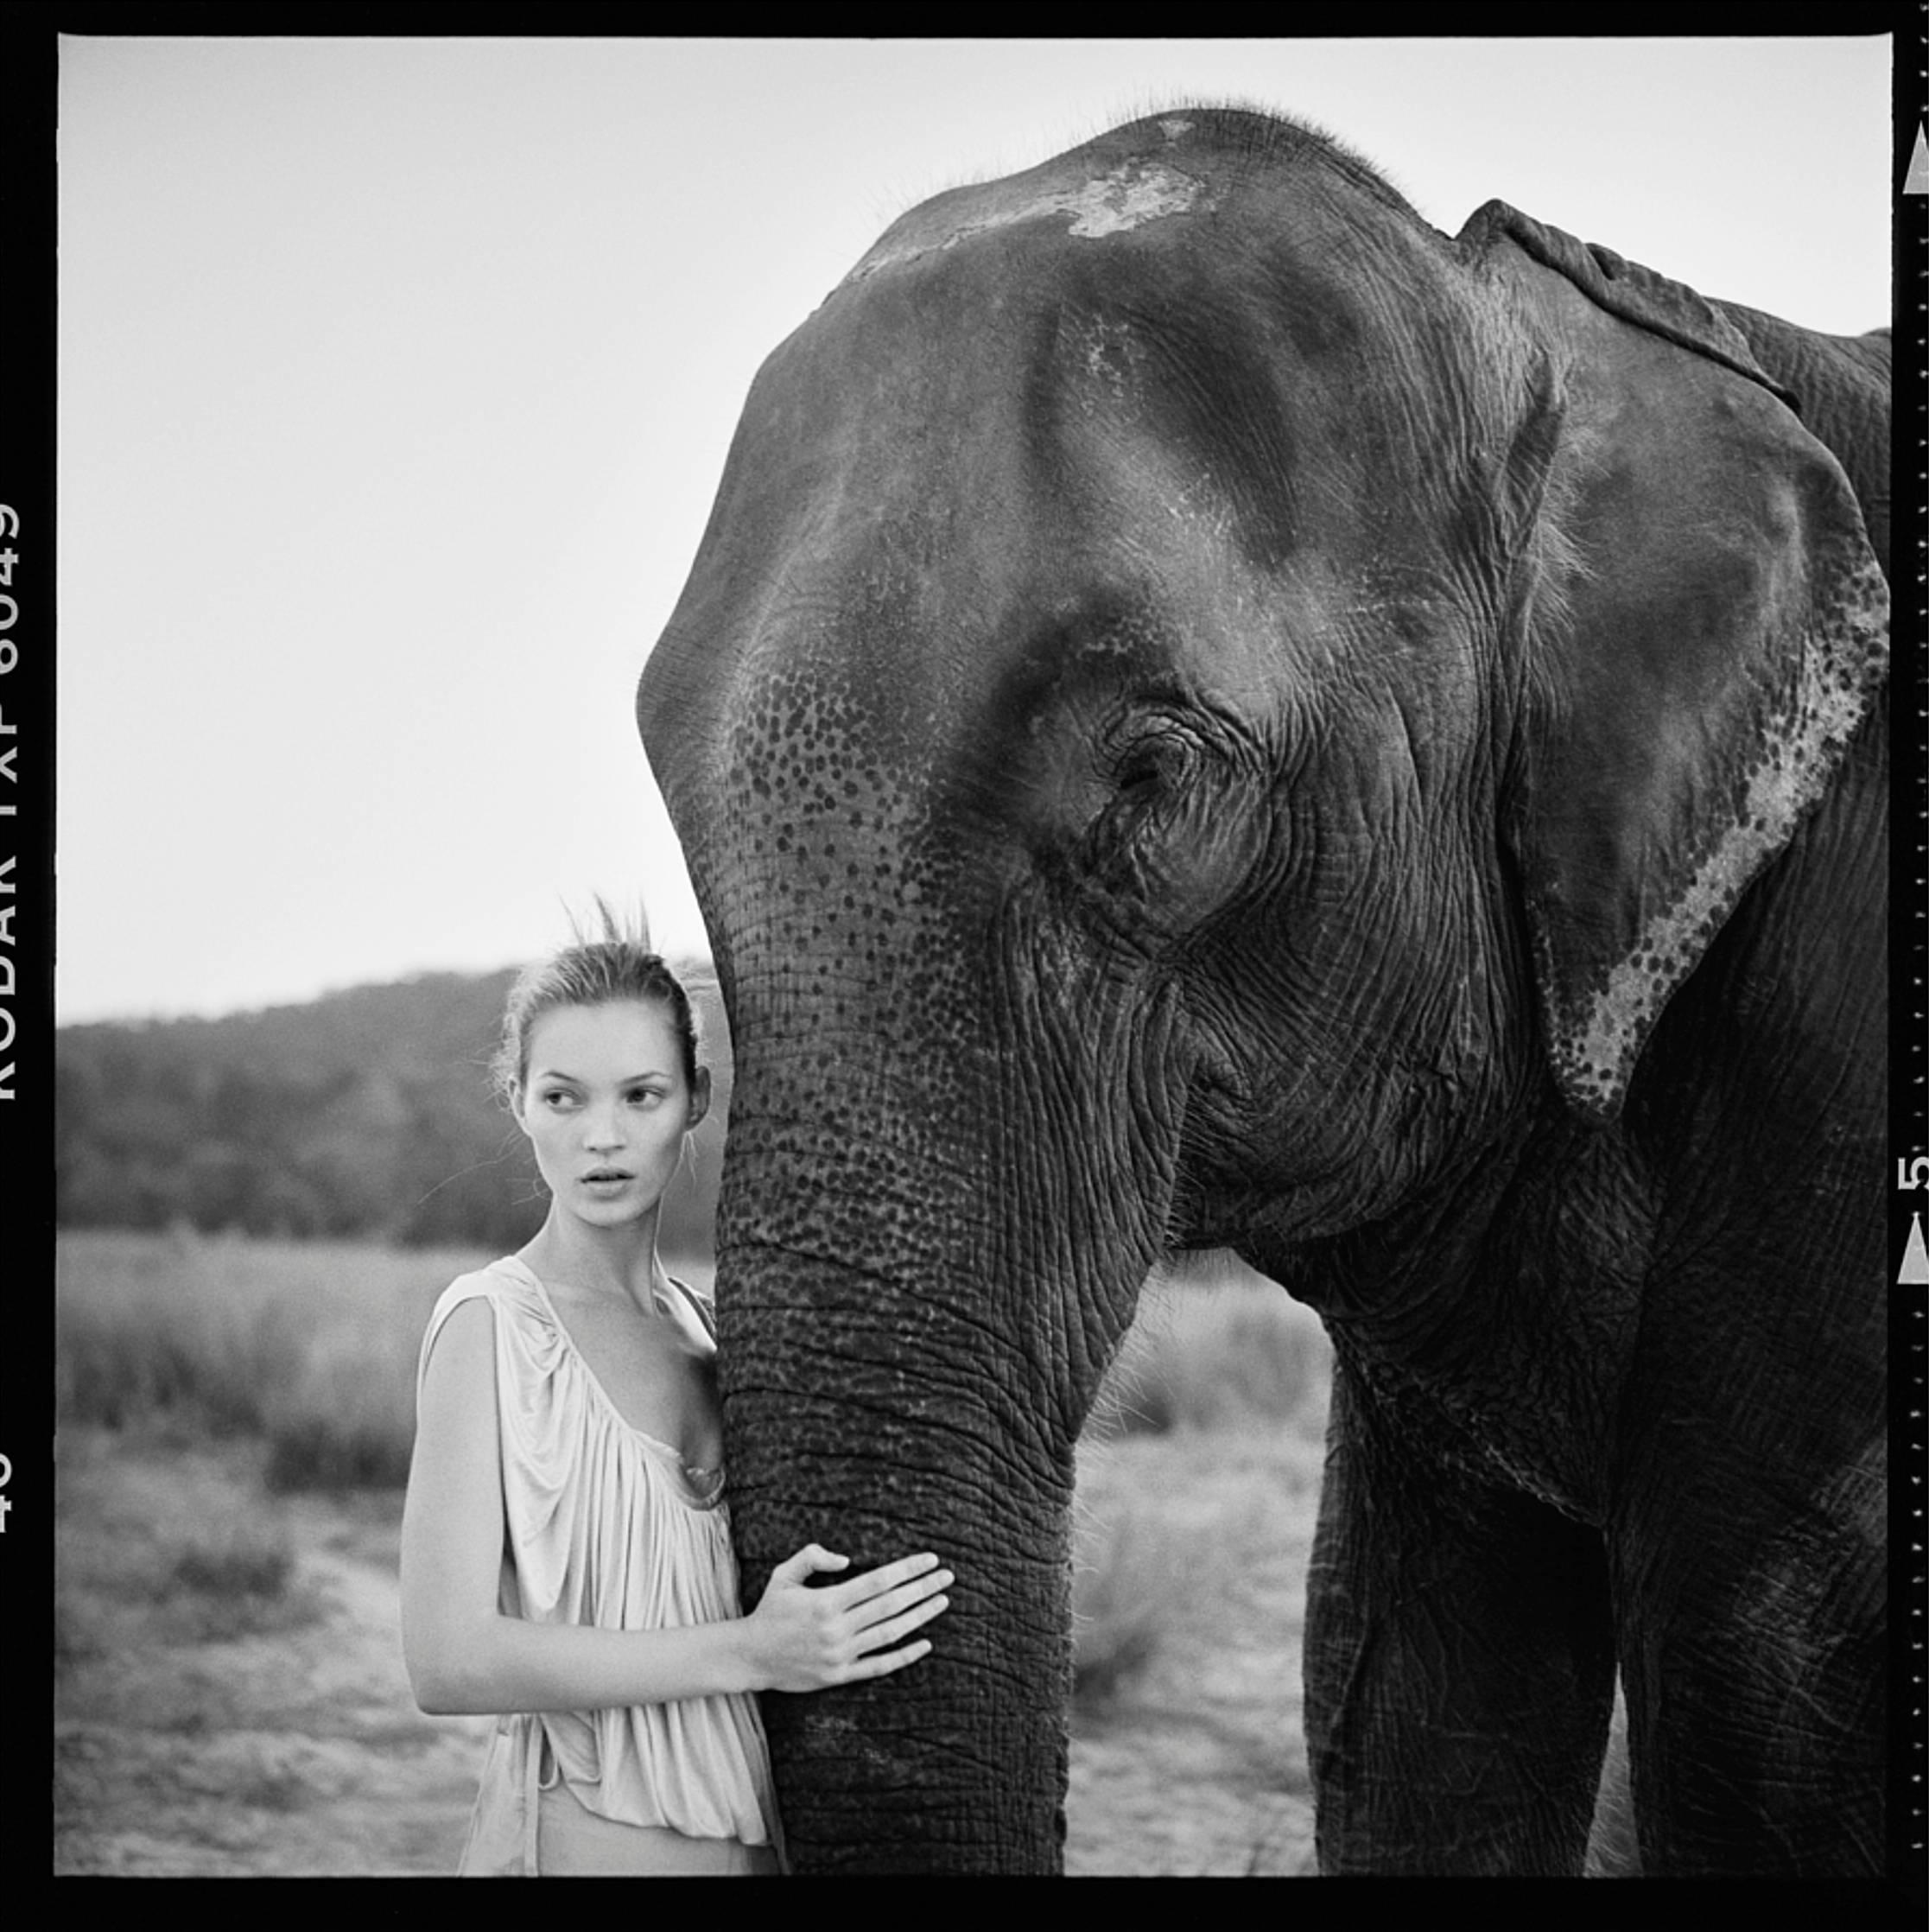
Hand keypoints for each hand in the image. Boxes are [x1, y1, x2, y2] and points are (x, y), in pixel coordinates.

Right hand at [742, 1545, 951, 1692]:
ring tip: (942, 1601)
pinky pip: (879, 1666)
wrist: (750, 1657)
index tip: (930, 1559)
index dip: (908, 1569)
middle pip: (891, 1605)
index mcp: (827, 1601)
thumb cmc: (770, 1610)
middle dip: (923, 1588)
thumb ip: (812, 1557)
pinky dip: (905, 1656)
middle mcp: (837, 1629)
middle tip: (947, 1577)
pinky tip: (925, 1643)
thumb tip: (847, 1560)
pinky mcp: (840, 1676)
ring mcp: (841, 1655)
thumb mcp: (784, 1574)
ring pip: (891, 1634)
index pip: (878, 1581)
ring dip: (921, 1617)